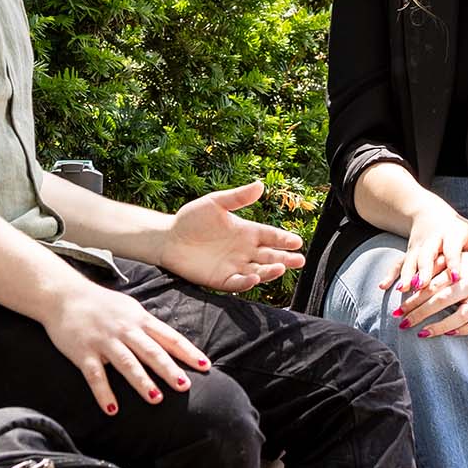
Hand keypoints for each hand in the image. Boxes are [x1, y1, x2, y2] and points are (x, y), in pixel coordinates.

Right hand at [38, 282, 211, 414]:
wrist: (62, 294)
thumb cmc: (100, 304)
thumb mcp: (129, 308)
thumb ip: (147, 326)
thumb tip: (171, 343)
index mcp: (139, 319)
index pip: (169, 337)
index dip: (187, 352)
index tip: (205, 366)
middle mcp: (124, 329)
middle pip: (151, 351)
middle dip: (169, 368)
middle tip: (184, 385)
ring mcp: (104, 341)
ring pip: (126, 362)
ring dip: (142, 381)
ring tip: (156, 398)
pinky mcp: (83, 352)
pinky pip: (95, 375)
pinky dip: (104, 393)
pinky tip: (112, 410)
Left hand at [157, 180, 304, 292]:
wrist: (168, 238)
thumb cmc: (191, 218)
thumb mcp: (215, 202)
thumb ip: (238, 197)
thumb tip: (260, 185)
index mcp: (246, 231)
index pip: (271, 236)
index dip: (284, 239)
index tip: (297, 241)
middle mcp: (244, 250)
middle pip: (270, 256)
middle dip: (286, 258)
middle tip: (299, 261)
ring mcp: (234, 266)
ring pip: (258, 270)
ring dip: (270, 271)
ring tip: (280, 268)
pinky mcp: (221, 279)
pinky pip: (238, 282)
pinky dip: (248, 281)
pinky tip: (255, 276)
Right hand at [379, 196, 467, 310]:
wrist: (429, 213)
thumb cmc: (456, 229)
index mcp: (450, 235)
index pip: (452, 250)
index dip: (453, 263)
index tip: (456, 277)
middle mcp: (432, 241)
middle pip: (427, 256)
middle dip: (423, 271)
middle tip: (422, 286)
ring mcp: (418, 247)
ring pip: (411, 261)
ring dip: (406, 275)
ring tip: (404, 291)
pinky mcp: (408, 253)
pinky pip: (397, 263)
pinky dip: (390, 274)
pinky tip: (383, 287)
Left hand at [398, 245, 467, 339]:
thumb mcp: (454, 258)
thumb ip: (435, 267)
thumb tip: (410, 282)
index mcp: (458, 270)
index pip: (431, 286)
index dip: (413, 299)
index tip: (398, 310)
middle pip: (442, 301)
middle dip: (420, 313)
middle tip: (402, 324)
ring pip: (461, 315)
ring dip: (440, 326)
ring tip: (421, 333)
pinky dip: (465, 330)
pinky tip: (449, 333)